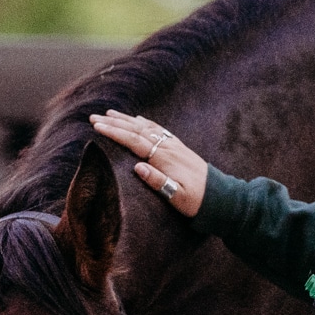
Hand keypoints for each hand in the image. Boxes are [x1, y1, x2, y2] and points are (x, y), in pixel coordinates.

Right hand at [89, 110, 208, 215]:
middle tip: (93, 116)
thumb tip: (137, 167)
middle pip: (137, 130)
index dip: (115, 133)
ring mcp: (173, 145)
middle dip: (114, 122)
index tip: (97, 126)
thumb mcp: (178, 197)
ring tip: (110, 113)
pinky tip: (137, 119)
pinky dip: (144, 122)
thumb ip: (158, 182)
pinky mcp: (179, 147)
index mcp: (164, 158)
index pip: (134, 141)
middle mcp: (168, 147)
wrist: (221, 196)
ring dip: (126, 119)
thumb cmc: (197, 201)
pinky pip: (158, 130)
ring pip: (146, 127)